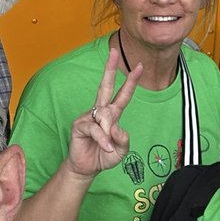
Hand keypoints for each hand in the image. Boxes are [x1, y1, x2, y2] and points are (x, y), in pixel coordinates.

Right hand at [66, 48, 142, 176]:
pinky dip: (102, 139)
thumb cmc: (104, 156)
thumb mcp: (121, 150)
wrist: (87, 168)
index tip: (139, 66)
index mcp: (113, 114)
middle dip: (110, 68)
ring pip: (104, 116)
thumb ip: (123, 139)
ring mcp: (89, 117)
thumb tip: (117, 127)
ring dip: (108, 132)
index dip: (131, 81)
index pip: (123, 95)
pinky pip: (95, 128)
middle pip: (105, 86)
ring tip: (108, 146)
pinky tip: (104, 146)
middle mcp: (101, 112)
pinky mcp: (80, 126)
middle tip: (113, 51)